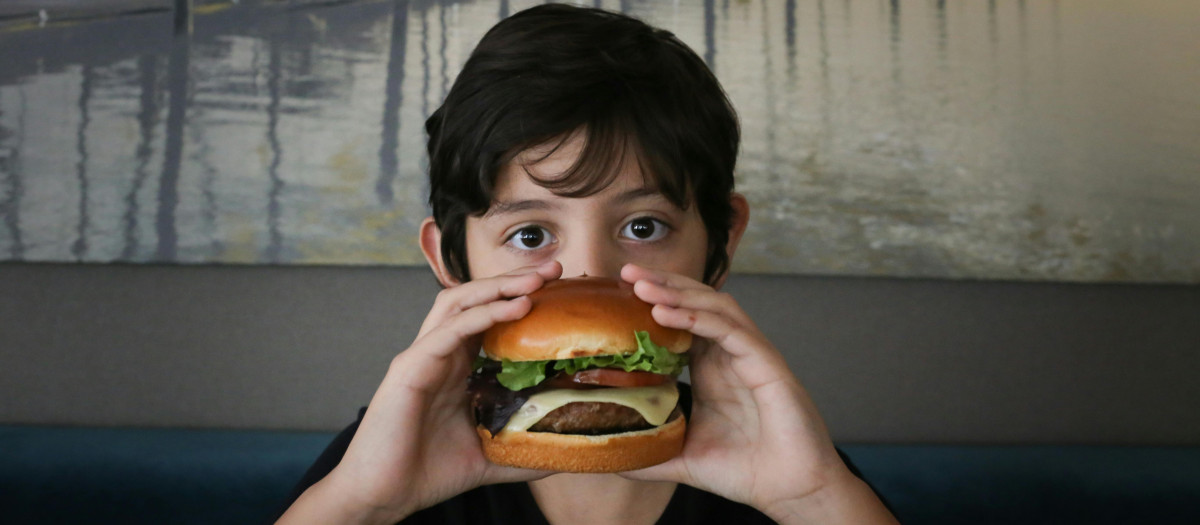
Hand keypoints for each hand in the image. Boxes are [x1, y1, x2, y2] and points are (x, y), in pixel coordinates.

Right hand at [281, 261, 562, 523]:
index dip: (521, 299)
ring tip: (536, 280)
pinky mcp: (409, 368)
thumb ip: (523, 450)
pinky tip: (514, 307)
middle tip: (555, 270)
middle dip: (514, 280)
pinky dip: (483, 314)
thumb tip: (564, 453)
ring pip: (459, 302)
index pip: (490, 318)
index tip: (560, 291)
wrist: (384, 496)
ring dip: (499, 286)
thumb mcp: (491, 457)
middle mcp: (438, 353)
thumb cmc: (429, 473)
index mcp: (456, 367)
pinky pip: (449, 330)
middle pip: (476, 299)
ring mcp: (421, 357)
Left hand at [617, 264, 893, 522]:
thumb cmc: (746, 471)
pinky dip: (699, 319)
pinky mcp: (768, 365)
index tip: (618, 291)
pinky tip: (667, 313)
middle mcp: (729, 355)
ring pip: (715, 307)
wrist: (792, 490)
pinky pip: (732, 331)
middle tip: (626, 272)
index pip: (680, 319)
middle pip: (696, 302)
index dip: (653, 301)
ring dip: (678, 293)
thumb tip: (608, 460)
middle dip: (662, 284)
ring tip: (642, 286)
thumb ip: (649, 454)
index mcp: (711, 367)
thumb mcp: (683, 459)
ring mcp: (750, 355)